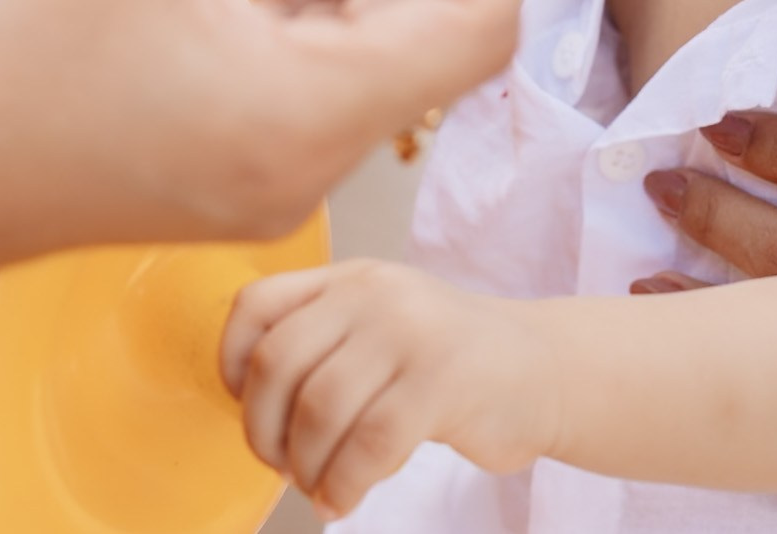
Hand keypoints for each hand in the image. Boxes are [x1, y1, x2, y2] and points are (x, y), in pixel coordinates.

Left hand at [222, 260, 560, 518]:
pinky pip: (368, 443)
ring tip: (319, 484)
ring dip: (305, 465)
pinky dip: (343, 483)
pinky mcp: (442, 381)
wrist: (546, 368)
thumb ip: (326, 341)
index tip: (243, 405)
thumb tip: (250, 405)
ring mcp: (411, 332)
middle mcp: (375, 294)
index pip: (257, 304)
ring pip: (319, 408)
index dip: (230, 362)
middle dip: (263, 429)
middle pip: (278, 362)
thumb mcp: (384, 325)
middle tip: (281, 463)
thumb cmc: (452, 361)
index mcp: (351, 279)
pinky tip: (344, 497)